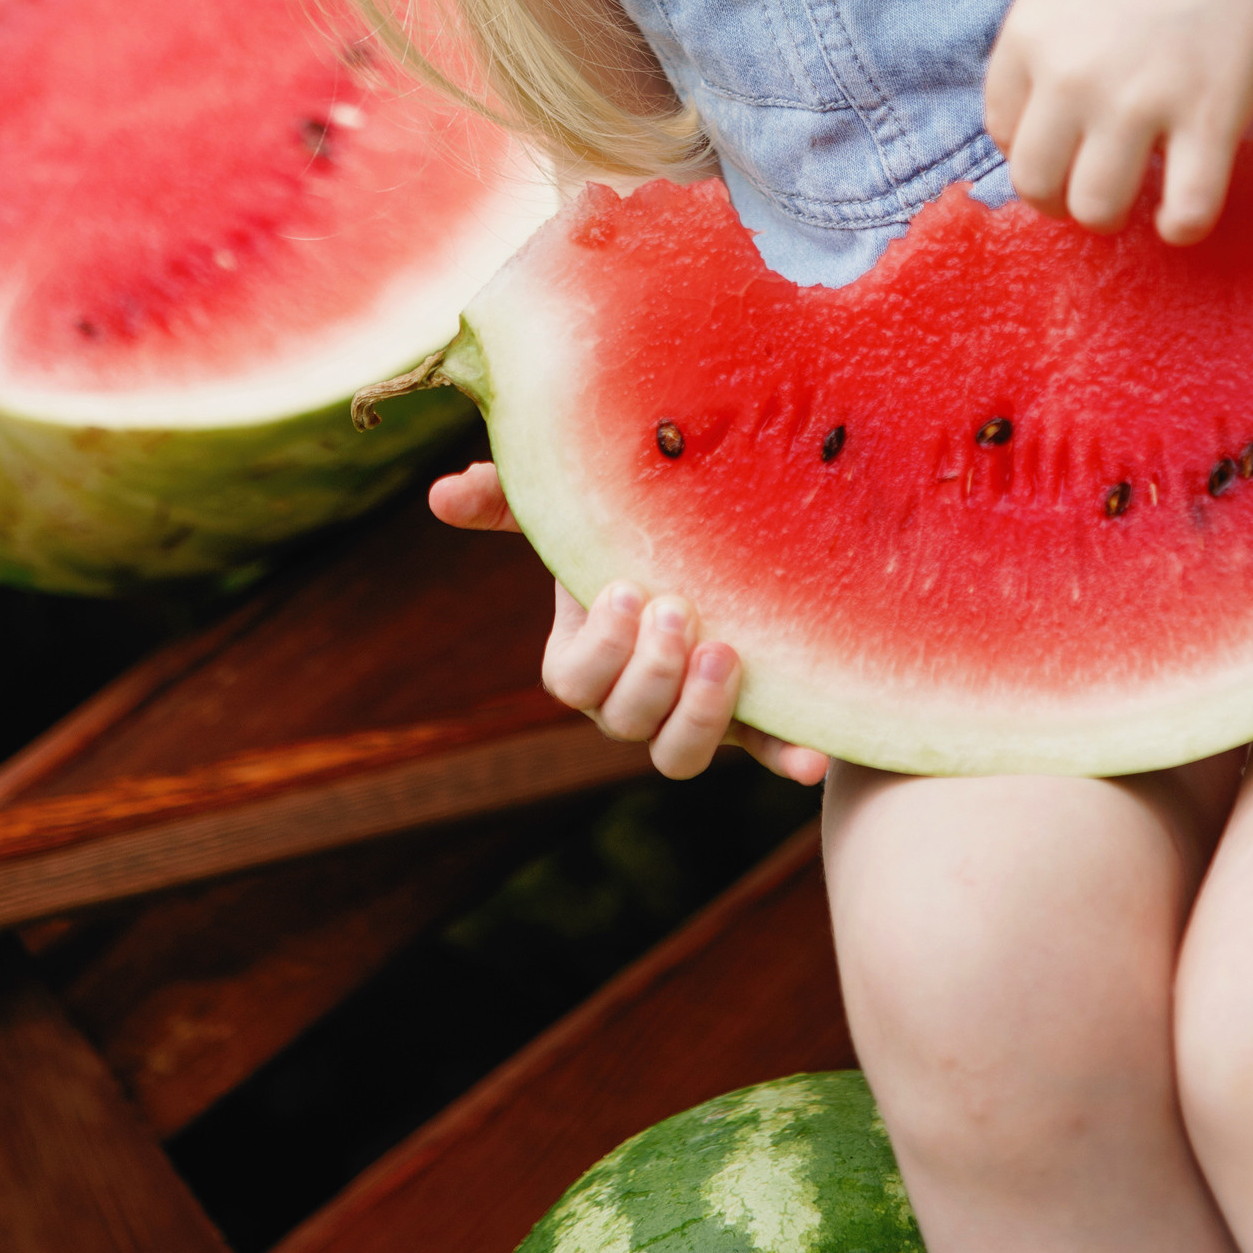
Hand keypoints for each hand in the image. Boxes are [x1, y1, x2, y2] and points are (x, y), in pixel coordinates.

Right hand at [427, 463, 828, 785]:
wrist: (711, 549)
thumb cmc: (628, 530)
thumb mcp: (574, 510)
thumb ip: (511, 501)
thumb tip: (440, 494)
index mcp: (583, 660)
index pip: (572, 681)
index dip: (598, 648)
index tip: (625, 588)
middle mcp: (630, 701)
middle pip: (624, 721)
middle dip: (649, 671)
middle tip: (679, 608)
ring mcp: (690, 718)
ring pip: (677, 755)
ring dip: (699, 714)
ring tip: (727, 651)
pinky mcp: (752, 723)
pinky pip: (764, 753)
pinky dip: (785, 758)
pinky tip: (812, 757)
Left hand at [983, 0, 1252, 243]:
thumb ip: (1051, 46)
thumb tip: (1045, 123)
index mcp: (1029, 34)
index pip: (1002, 130)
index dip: (1035, 147)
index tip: (1067, 144)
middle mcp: (1070, 73)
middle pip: (1035, 182)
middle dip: (1061, 197)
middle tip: (1094, 185)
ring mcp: (1137, 101)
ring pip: (1097, 210)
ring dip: (1114, 216)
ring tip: (1141, 195)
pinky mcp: (1207, 121)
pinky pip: (1183, 214)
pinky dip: (1182, 226)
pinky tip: (1187, 210)